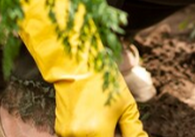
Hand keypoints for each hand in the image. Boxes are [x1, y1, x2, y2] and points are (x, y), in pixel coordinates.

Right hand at [18, 0, 147, 136]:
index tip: (121, 131)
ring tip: (101, 118)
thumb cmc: (104, 82)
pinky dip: (85, 132)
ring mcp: (67, 134)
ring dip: (97, 135)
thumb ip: (134, 130)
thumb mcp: (125, 105)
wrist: (75, 64)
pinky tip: (90, 116)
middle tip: (113, 123)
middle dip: (108, 135)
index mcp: (99, 133)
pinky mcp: (60, 129)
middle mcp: (80, 136)